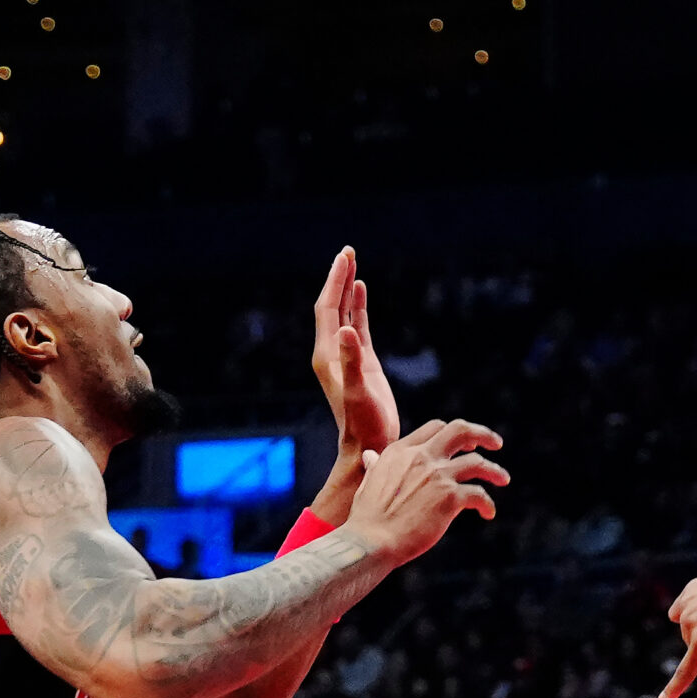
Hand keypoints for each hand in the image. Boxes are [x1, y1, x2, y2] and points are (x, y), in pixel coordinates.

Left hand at [311, 248, 403, 454]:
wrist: (369, 446)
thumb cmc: (364, 425)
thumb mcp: (359, 393)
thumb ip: (352, 362)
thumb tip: (347, 329)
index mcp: (327, 355)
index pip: (328, 309)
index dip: (336, 281)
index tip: (346, 257)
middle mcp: (332, 351)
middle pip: (332, 306)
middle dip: (339, 277)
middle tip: (349, 251)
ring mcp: (347, 355)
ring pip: (345, 313)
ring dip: (348, 288)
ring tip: (353, 262)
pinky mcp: (362, 362)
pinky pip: (358, 326)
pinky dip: (359, 306)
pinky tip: (362, 291)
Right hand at [343, 421, 509, 565]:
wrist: (371, 542)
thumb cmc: (366, 519)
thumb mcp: (368, 483)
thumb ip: (376, 466)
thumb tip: (370, 456)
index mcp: (401, 451)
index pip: (435, 428)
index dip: (452, 434)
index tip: (464, 444)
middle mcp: (422, 457)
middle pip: (460, 431)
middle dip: (482, 434)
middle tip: (496, 443)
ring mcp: (438, 475)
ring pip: (478, 462)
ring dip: (494, 470)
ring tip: (503, 479)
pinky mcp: (450, 497)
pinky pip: (479, 494)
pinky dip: (487, 503)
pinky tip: (488, 513)